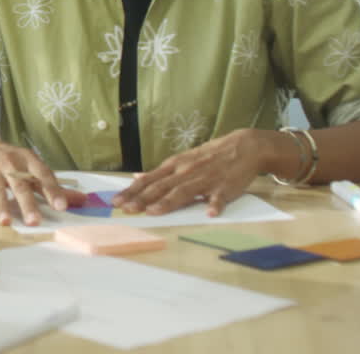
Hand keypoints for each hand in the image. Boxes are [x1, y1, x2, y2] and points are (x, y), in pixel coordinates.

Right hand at [0, 128, 85, 225]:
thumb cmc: (6, 158)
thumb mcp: (29, 165)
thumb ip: (51, 185)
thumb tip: (82, 200)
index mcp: (27, 160)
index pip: (42, 175)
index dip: (52, 190)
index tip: (61, 206)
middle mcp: (9, 163)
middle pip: (20, 185)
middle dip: (27, 204)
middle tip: (35, 221)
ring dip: (1, 206)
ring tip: (5, 222)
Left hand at [112, 129, 264, 216]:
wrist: (244, 146)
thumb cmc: (210, 156)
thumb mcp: (182, 160)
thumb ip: (160, 172)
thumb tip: (137, 176)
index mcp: (175, 166)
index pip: (148, 180)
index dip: (131, 191)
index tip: (116, 202)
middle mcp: (186, 172)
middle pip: (161, 187)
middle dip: (142, 199)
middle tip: (126, 210)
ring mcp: (205, 179)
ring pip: (184, 191)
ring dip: (169, 202)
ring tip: (154, 212)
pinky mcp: (225, 186)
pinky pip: (220, 197)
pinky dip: (215, 205)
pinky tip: (210, 213)